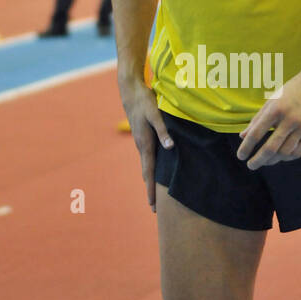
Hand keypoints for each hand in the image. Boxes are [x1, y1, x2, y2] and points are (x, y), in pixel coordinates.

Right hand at [120, 77, 173, 211]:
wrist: (130, 91)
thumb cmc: (145, 101)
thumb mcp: (156, 113)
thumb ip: (164, 130)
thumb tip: (170, 147)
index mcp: (145, 143)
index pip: (149, 172)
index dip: (151, 189)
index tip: (152, 204)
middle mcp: (141, 146)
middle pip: (146, 173)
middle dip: (150, 191)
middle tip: (153, 208)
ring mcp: (141, 142)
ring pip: (147, 166)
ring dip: (150, 181)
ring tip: (154, 196)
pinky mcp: (143, 138)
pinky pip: (147, 158)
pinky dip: (150, 170)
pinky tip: (154, 173)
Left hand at [236, 68, 300, 169]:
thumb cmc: (291, 91)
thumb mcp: (272, 100)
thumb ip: (257, 119)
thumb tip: (242, 137)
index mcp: (276, 109)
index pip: (256, 134)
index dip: (246, 147)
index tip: (241, 156)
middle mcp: (290, 119)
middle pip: (270, 148)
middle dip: (257, 160)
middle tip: (251, 166)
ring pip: (284, 153)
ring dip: (272, 160)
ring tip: (265, 161)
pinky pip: (298, 152)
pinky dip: (287, 157)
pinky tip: (280, 156)